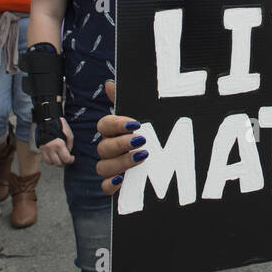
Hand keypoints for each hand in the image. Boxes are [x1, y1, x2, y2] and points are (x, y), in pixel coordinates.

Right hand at [38, 117, 74, 166]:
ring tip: (60, 158)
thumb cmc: (60, 126)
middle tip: (67, 159)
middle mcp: (50, 149)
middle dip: (64, 163)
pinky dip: (50, 160)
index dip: (71, 160)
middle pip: (58, 163)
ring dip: (56, 163)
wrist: (47, 120)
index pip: (65, 159)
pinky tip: (54, 156)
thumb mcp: (69, 134)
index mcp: (59, 145)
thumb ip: (70, 145)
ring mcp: (44, 149)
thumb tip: (68, 153)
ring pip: (50, 163)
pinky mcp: (40, 148)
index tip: (72, 157)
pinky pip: (45, 159)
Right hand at [94, 80, 143, 194]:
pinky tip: (122, 180)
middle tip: (141, 141)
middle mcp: (109, 149)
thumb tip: (109, 83)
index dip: (116, 124)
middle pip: (103, 147)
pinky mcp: (116, 185)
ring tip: (141, 158)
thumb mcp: (145, 115)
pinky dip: (111, 185)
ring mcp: (111, 167)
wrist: (170, 160)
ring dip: (120, 163)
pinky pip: (105, 187)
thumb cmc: (154, 132)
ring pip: (102, 167)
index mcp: (114, 132)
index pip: (104, 125)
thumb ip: (126, 100)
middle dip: (121, 144)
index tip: (135, 124)